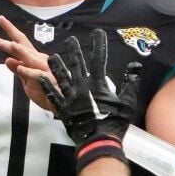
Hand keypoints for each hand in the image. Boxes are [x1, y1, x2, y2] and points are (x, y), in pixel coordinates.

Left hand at [0, 15, 58, 113]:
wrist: (60, 102)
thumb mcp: (27, 80)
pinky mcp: (45, 80)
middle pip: (22, 45)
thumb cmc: (44, 90)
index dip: (10, 30)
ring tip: (12, 45)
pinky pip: (35, 75)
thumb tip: (7, 60)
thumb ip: (18, 70)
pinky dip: (28, 71)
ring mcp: (42, 69)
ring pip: (30, 58)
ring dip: (21, 51)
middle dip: (10, 36)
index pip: (20, 42)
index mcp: (33, 58)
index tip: (1, 18)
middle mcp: (37, 60)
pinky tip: (19, 67)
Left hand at [41, 29, 141, 161]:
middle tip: (70, 40)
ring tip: (52, 56)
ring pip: (61, 78)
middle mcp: (82, 87)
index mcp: (98, 85)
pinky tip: (39, 79)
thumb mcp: (128, 102)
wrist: (99, 142)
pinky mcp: (63, 109)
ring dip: (57, 66)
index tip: (98, 33)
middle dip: (74, 51)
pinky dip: (46, 87)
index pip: (99, 59)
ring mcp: (71, 98)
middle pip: (77, 65)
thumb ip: (131, 83)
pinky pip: (52, 96)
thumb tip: (135, 66)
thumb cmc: (115, 123)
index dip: (99, 45)